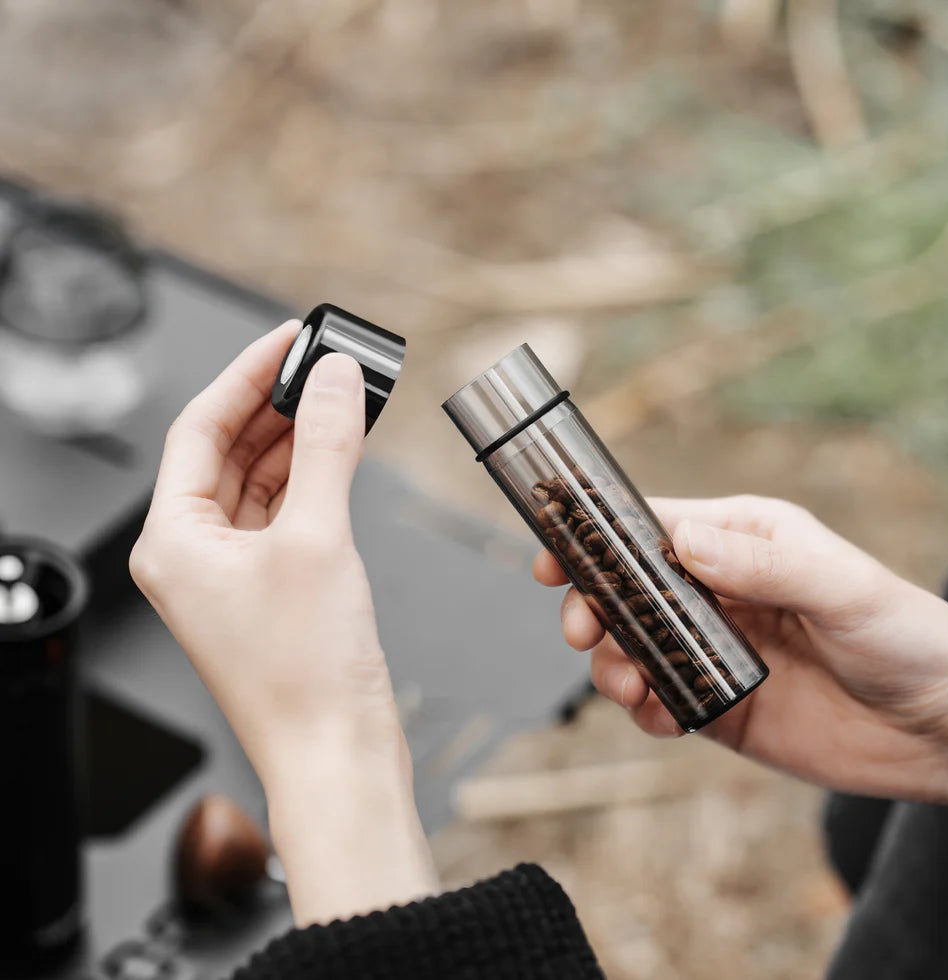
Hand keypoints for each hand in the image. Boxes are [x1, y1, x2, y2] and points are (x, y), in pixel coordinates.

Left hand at [130, 322, 436, 923]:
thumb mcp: (318, 538)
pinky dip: (314, 477)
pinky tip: (341, 450)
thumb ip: (327, 448)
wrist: (336, 753)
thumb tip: (335, 382)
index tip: (288, 338)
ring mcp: (234, 572)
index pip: (200, 427)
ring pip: (260, 480)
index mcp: (173, 541)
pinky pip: (287, 511)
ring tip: (340, 397)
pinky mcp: (274, 586)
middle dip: (276, 403)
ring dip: (299, 437)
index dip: (246, 374)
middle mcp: (195, 554)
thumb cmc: (304, 676)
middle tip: (323, 364)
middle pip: (228, 449)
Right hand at [535, 495, 947, 811]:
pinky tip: (661, 716)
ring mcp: (712, 649)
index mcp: (741, 542)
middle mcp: (718, 591)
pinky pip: (658, 700)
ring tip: (629, 685)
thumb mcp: (842, 588)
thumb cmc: (909, 638)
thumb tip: (685, 543)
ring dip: (612, 663)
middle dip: (592, 607)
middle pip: (625, 589)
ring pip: (631, 646)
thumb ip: (763, 566)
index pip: (651, 527)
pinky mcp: (718, 703)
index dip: (596, 538)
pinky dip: (642, 709)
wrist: (946, 732)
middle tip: (584, 630)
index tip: (554, 555)